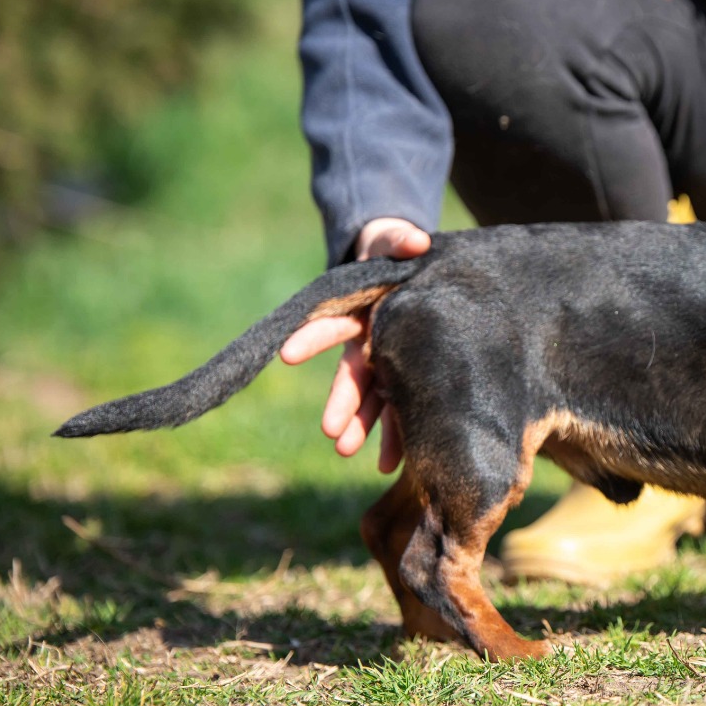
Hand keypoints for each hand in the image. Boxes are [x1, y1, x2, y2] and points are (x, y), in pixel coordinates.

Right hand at [279, 217, 430, 472]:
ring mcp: (388, 362)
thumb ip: (401, 240)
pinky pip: (401, 409)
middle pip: (352, 373)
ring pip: (373, 398)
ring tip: (347, 453)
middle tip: (331, 430)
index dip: (311, 337)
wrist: (419, 270)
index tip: (287, 353)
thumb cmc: (400, 253)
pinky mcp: (408, 377)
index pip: (332, 323)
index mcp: (362, 309)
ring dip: (362, 426)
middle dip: (342, 402)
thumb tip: (416, 240)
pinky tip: (391, 465)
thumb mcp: (398, 243)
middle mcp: (369, 340)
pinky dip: (394, 436)